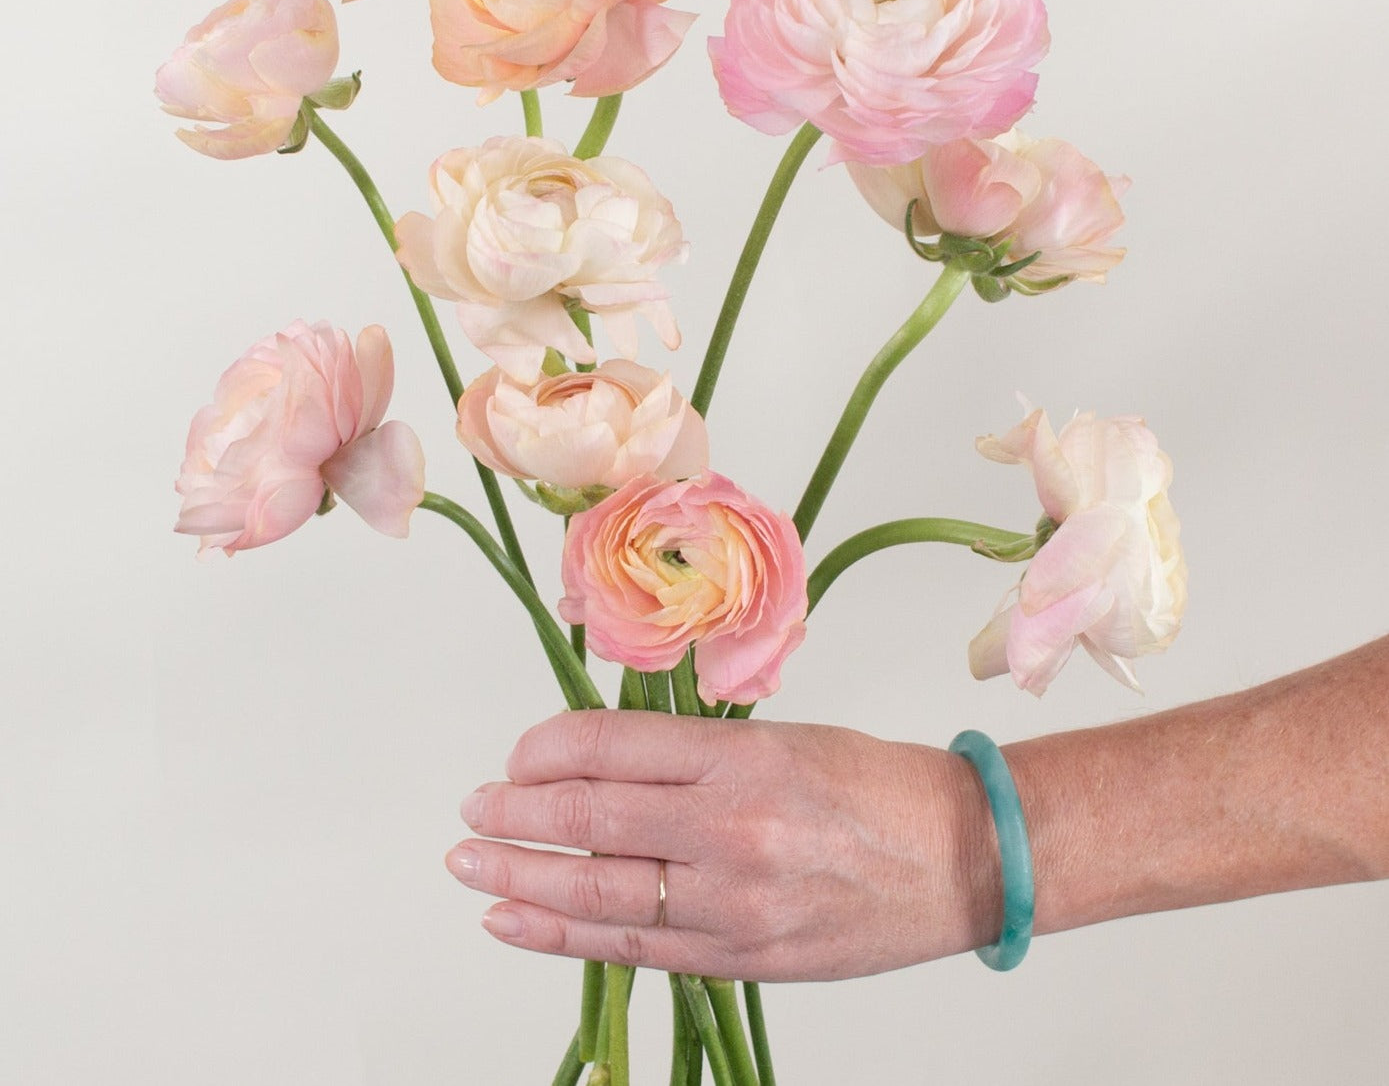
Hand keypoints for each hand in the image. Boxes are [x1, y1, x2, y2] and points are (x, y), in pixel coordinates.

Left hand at [446, 709, 998, 980]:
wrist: (960, 859)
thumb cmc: (875, 785)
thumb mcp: (784, 737)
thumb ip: (691, 753)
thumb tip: (598, 760)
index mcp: (744, 756)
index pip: (611, 746)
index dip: (546, 748)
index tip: (518, 753)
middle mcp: (731, 828)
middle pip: (590, 818)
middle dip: (514, 813)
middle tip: (473, 807)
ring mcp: (733, 903)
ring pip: (598, 890)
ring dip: (519, 876)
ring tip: (470, 863)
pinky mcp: (739, 957)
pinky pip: (631, 947)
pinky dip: (562, 933)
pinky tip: (514, 918)